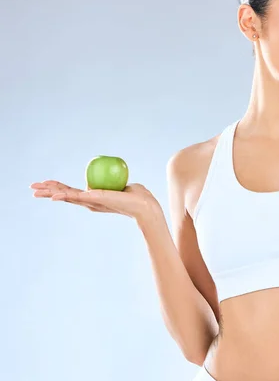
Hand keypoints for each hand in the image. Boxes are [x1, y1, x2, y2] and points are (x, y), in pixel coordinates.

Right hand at [29, 180, 160, 221]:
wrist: (145, 205)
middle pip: (65, 195)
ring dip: (50, 193)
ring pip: (66, 196)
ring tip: (36, 191)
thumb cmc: (138, 196)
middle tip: (32, 188)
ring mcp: (91, 202)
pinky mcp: (95, 200)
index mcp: (94, 198)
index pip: (72, 192)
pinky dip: (64, 196)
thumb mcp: (123, 185)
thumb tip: (113, 174)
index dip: (58, 188)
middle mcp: (90, 202)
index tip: (47, 183)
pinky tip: (53, 197)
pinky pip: (77, 197)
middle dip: (47, 191)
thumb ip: (115, 182)